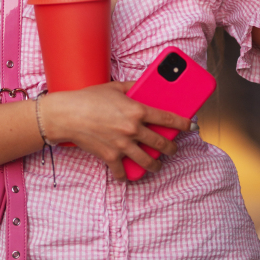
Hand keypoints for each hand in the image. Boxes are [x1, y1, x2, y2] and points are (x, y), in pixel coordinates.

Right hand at [38, 82, 191, 180]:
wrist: (68, 115)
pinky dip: (126, 175)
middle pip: (161, 143)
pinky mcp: (110, 157)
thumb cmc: (89, 98)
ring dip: (155, 165)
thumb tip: (145, 84)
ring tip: (157, 165)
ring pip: (147, 161)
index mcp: (137, 111)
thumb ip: (133, 86)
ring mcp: (122, 146)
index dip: (183, 123)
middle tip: (173, 148)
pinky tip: (128, 175)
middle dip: (171, 148)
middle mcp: (133, 130)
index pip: (168, 119)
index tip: (191, 126)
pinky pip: (122, 172)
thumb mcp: (115, 87)